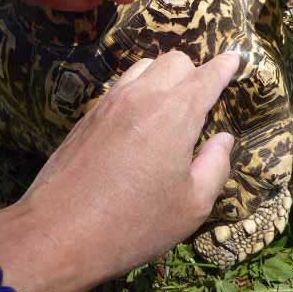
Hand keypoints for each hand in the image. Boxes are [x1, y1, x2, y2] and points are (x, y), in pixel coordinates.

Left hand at [13, 51, 238, 285]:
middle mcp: (142, 96)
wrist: (58, 232)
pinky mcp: (87, 115)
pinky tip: (138, 120)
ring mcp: (110, 102)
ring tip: (169, 107)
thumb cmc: (134, 223)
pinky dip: (139, 90)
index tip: (235, 59)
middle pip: (175, 60)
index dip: (225, 66)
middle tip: (201, 100)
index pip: (207, 76)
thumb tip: (223, 139)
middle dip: (195, 72)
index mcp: (175, 113)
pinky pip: (121, 86)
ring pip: (144, 67)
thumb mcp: (192, 206)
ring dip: (164, 77)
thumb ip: (215, 166)